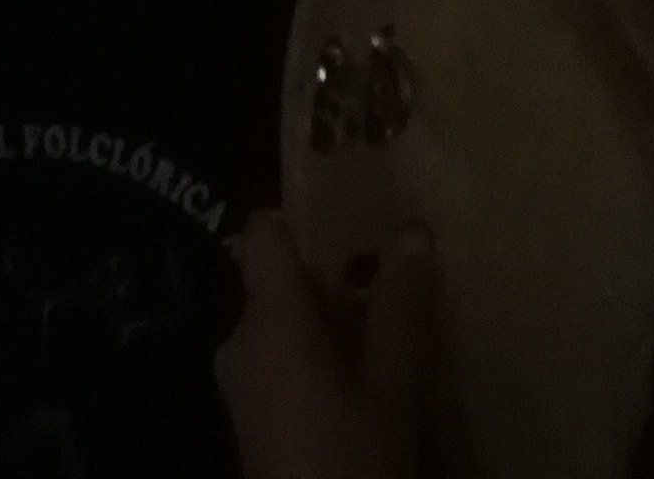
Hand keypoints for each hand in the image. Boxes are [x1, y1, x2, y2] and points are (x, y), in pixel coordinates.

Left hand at [217, 212, 435, 478]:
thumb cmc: (350, 463)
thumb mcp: (392, 388)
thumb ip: (400, 308)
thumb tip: (410, 227)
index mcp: (267, 319)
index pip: (265, 231)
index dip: (308, 211)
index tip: (361, 202)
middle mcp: (242, 340)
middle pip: (281, 278)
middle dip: (337, 269)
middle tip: (400, 264)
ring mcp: (244, 384)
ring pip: (288, 324)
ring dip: (336, 317)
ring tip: (398, 317)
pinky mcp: (256, 421)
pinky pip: (285, 362)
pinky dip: (324, 355)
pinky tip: (373, 375)